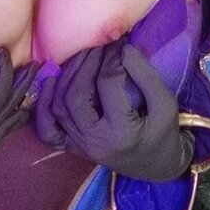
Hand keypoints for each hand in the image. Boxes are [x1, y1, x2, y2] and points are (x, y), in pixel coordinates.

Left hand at [33, 38, 193, 181]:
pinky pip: (48, 129)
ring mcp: (80, 146)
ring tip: (82, 56)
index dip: (113, 58)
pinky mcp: (72, 146)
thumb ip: (146, 76)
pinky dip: (42, 107)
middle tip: (99, 45)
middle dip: (86, 64)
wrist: (157, 165)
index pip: (108, 85)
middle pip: (76, 95)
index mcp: (122, 133)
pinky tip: (50, 82)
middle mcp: (95, 142)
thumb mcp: (166, 105)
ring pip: (59, 107)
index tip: (121, 44)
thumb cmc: (164, 133)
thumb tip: (123, 49)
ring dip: (66, 76)